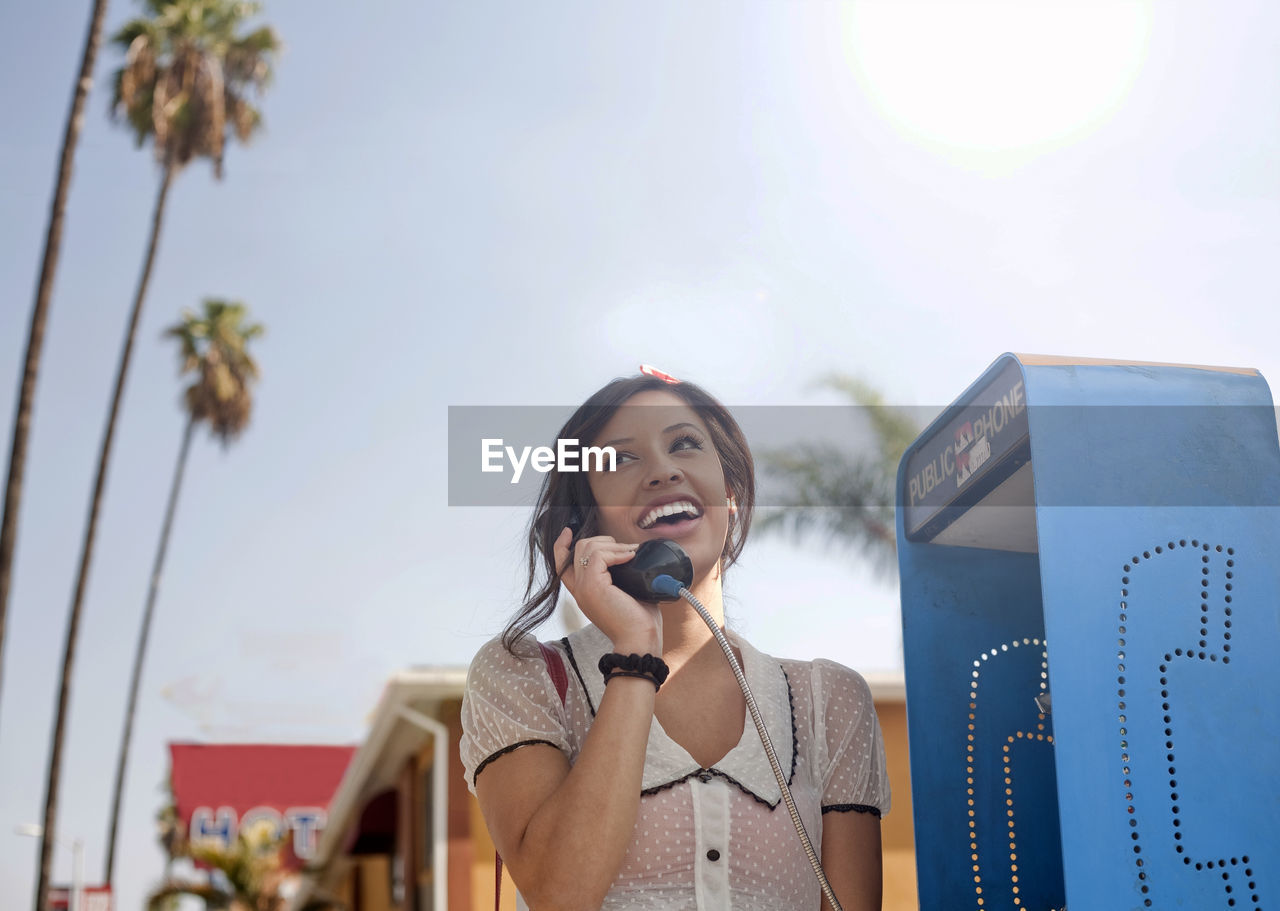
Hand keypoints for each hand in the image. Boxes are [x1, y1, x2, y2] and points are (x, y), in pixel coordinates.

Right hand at [553, 527, 661, 653]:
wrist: (639, 640)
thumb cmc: (639, 621)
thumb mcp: (628, 592)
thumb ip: (622, 574)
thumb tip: (634, 554)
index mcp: (584, 592)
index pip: (561, 564)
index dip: (561, 545)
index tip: (569, 531)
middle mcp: (580, 589)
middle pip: (578, 549)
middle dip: (602, 540)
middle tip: (625, 549)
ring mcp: (584, 587)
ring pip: (588, 548)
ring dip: (613, 545)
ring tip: (632, 553)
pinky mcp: (593, 586)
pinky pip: (599, 555)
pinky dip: (617, 551)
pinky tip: (631, 557)